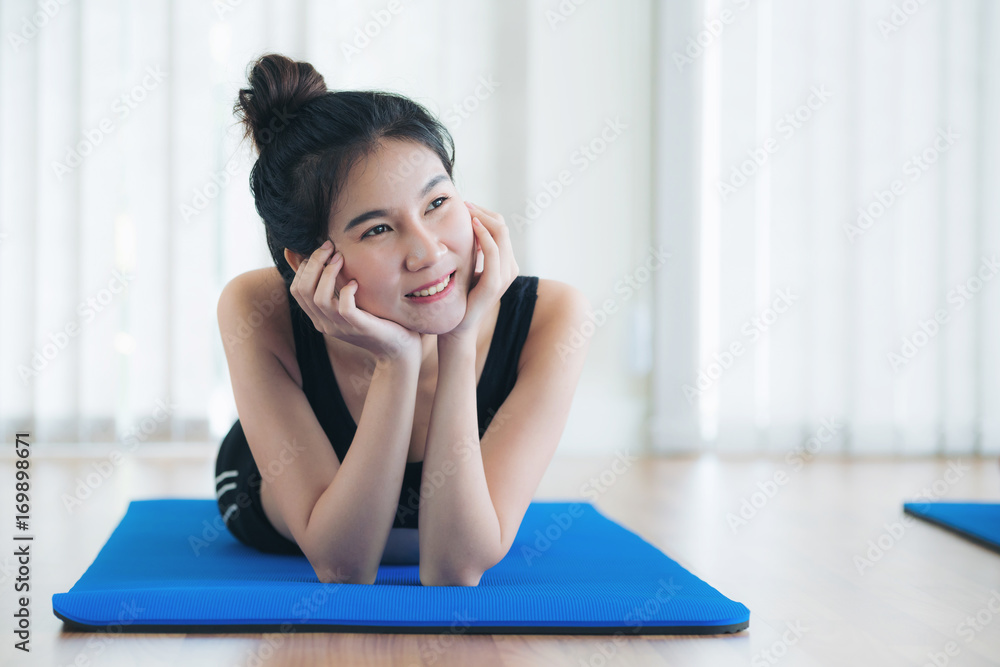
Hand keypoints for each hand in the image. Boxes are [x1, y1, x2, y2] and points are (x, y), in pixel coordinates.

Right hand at [289, 241, 421, 363]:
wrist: (397, 349)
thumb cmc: (376, 320)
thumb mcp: (350, 302)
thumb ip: (336, 286)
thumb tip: (323, 258)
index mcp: (319, 317)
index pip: (296, 290)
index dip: (304, 267)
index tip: (321, 250)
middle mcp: (325, 324)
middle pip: (303, 290)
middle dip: (313, 263)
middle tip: (329, 247)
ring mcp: (340, 327)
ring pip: (319, 298)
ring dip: (328, 273)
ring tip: (340, 258)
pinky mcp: (359, 328)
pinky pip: (344, 308)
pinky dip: (347, 291)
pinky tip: (356, 283)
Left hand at [445, 201, 518, 340]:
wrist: (459, 325)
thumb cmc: (461, 296)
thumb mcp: (469, 266)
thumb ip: (474, 249)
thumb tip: (468, 224)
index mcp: (506, 263)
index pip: (501, 228)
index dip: (485, 214)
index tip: (466, 206)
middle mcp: (510, 267)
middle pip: (502, 227)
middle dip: (483, 212)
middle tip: (465, 204)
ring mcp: (505, 275)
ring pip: (501, 234)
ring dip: (483, 219)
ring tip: (467, 211)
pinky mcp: (495, 282)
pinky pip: (493, 251)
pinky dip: (484, 235)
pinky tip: (471, 226)